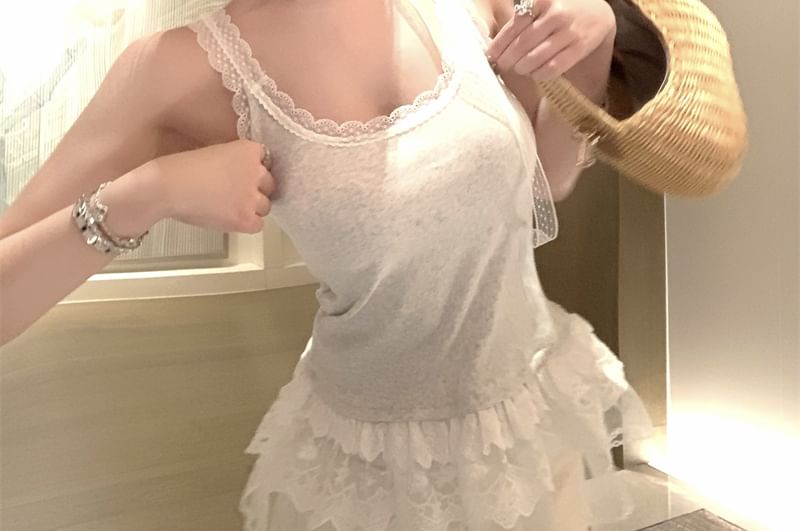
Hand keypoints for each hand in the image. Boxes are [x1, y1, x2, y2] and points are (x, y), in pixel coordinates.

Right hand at [147, 139, 275, 233]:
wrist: (168, 187)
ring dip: (251, 207)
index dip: (252, 171)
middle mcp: (256, 171)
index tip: (239, 176)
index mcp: (249, 150)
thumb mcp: (217, 152)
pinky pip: (258, 224)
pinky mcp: (246, 218)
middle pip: (269, 184)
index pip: (265, 162)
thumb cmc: (182, 169)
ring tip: (228, 206)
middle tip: (233, 193)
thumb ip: (237, 161)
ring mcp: (253, 196)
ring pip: (265, 206)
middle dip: (255, 189)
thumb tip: (246, 178)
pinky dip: (247, 223)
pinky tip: (230, 218)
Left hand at [484, 0, 615, 83]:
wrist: (596, 14)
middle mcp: (556, 14)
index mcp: (541, 1)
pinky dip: (540, 74)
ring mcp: (569, 31)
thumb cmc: (559, 12)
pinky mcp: (580, 47)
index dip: (499, 45)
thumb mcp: (541, 6)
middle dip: (508, 59)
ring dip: (522, 68)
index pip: (513, 26)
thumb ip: (520, 19)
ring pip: (537, 57)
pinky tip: (535, 74)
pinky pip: (554, 67)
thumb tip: (494, 47)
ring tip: (518, 69)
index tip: (490, 56)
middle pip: (523, 44)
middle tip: (502, 66)